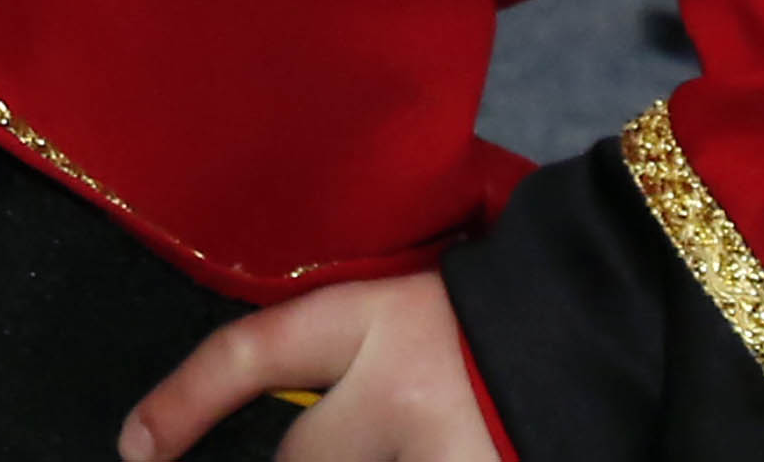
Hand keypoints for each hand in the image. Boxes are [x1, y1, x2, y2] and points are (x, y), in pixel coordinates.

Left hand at [118, 272, 503, 461]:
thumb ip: (352, 369)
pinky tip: (453, 450)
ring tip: (429, 432)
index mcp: (377, 325)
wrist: (628, 323)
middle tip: (362, 436)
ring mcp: (448, 452)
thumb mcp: (417, 316)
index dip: (184, 404)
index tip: (135, 447)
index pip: (250, 356)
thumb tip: (291, 426)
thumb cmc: (512, 317)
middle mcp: (400, 397)